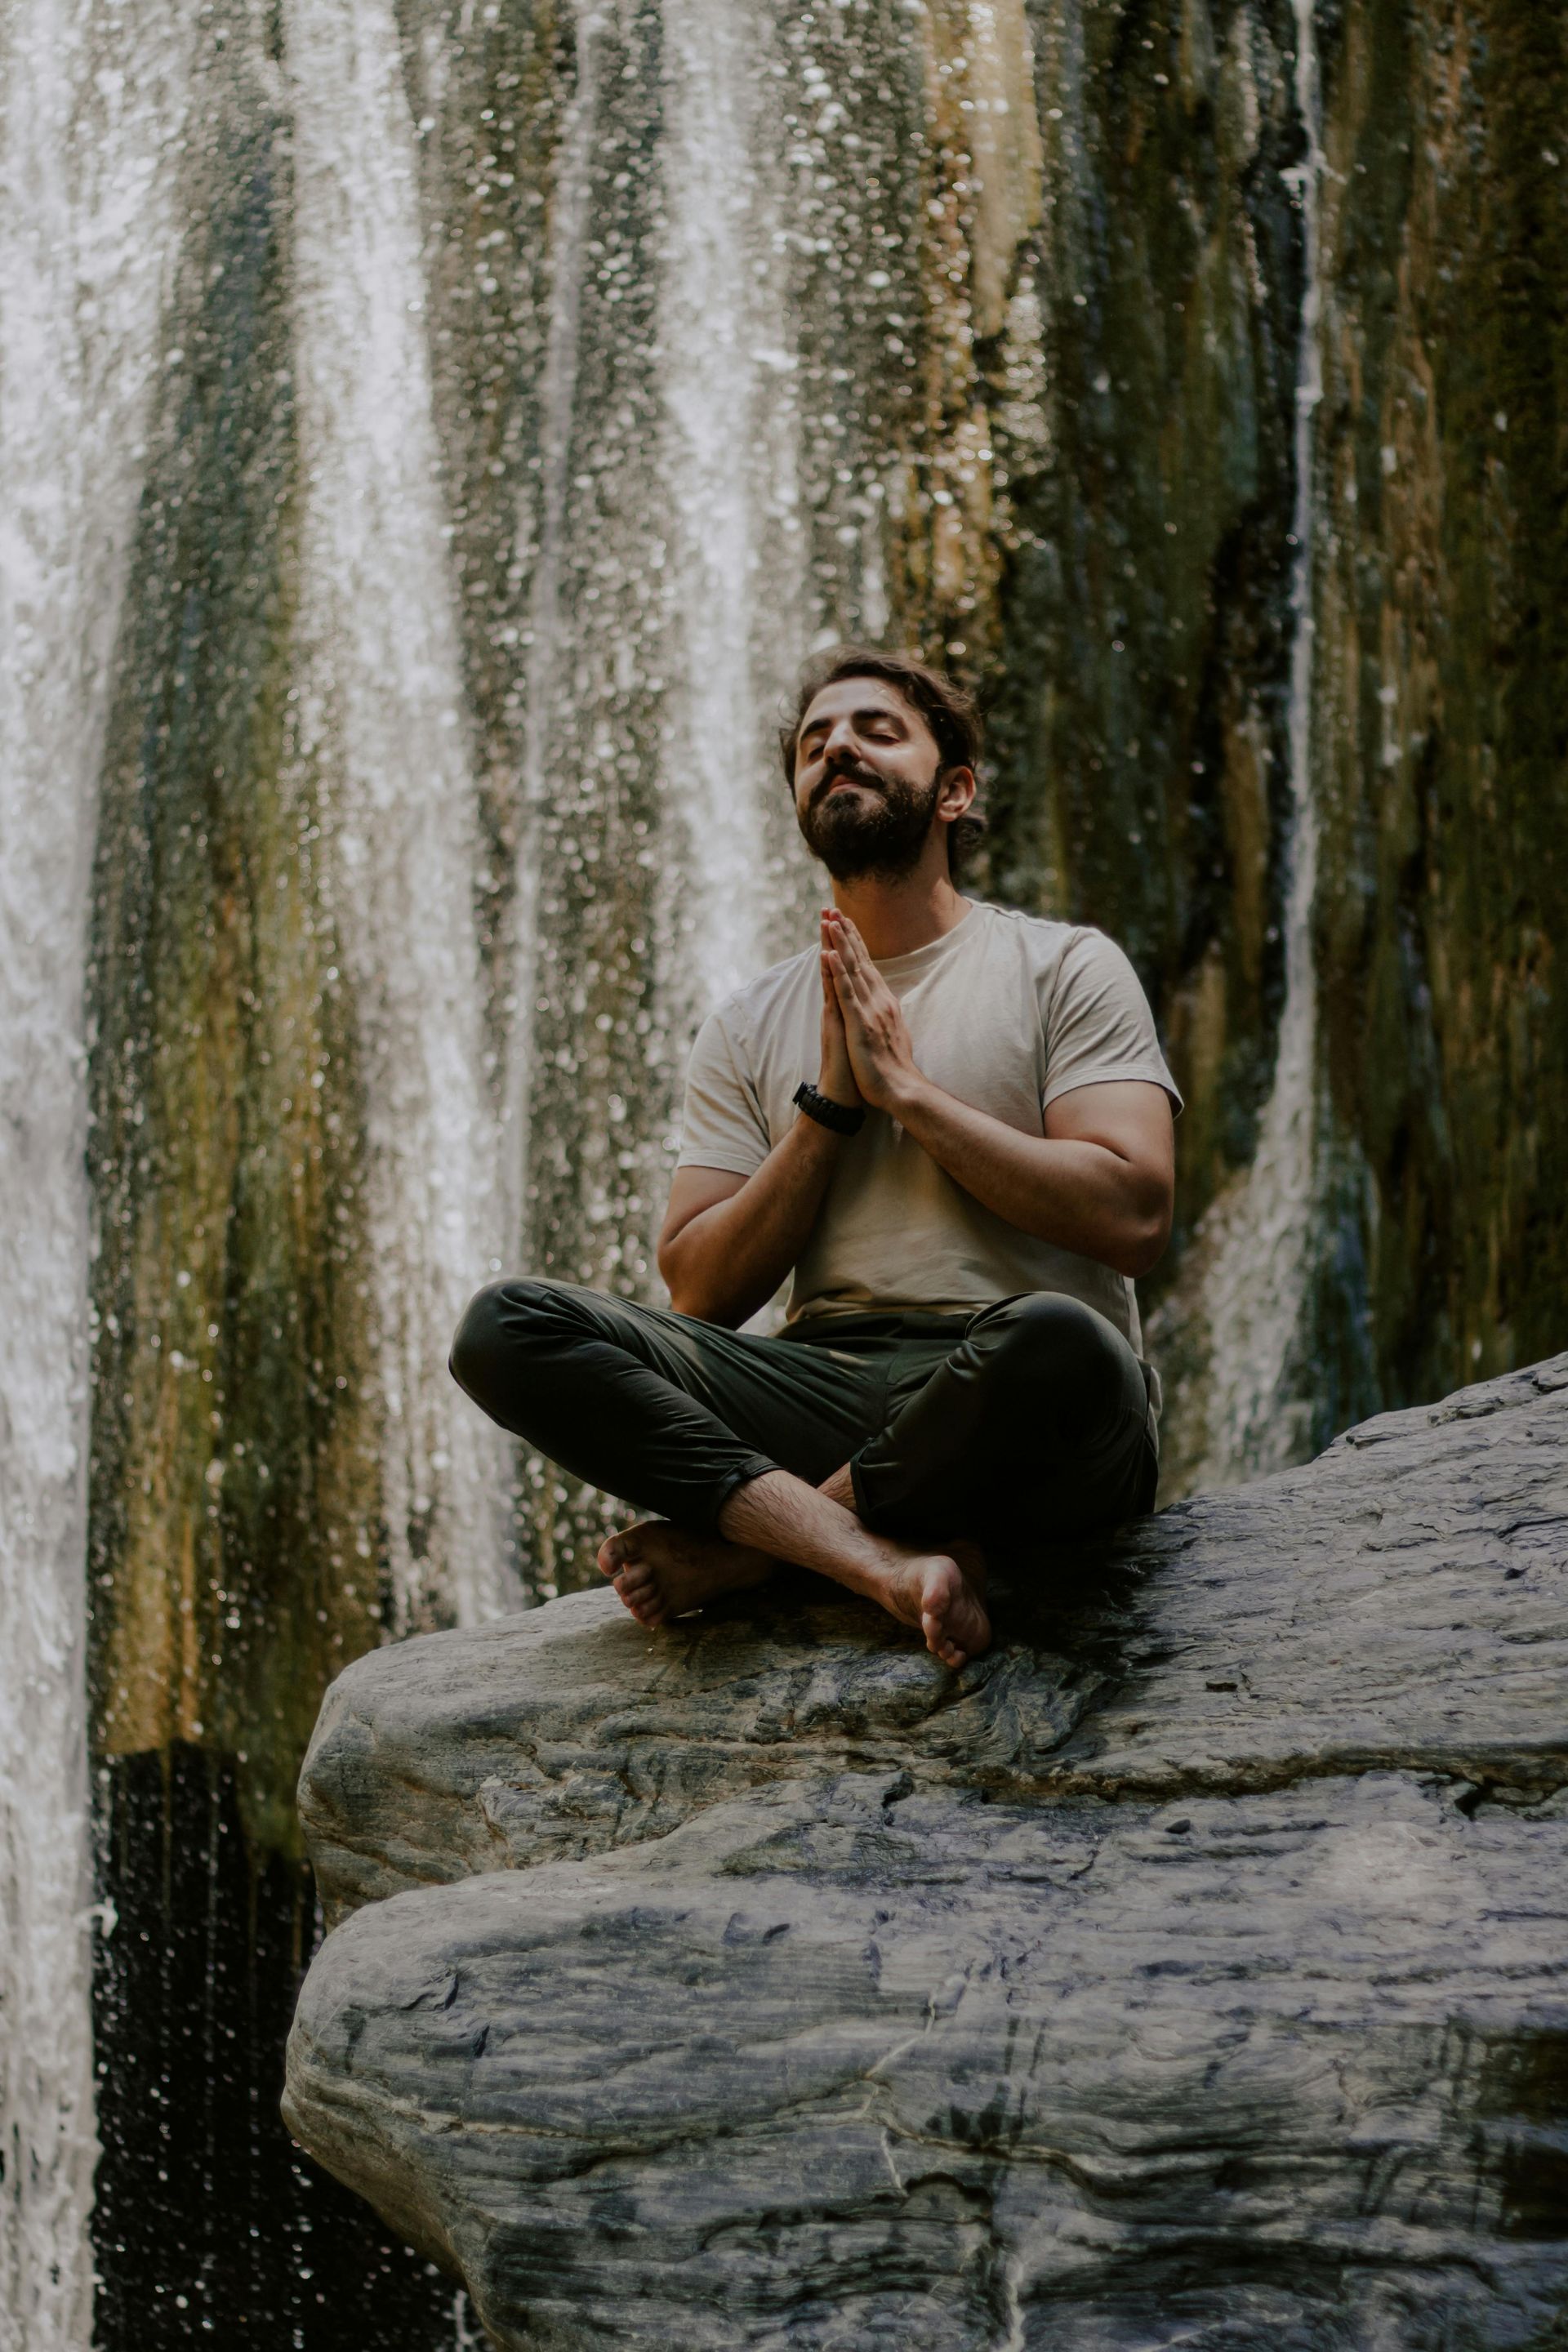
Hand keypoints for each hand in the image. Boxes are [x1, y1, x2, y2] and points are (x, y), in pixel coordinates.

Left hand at [822, 910, 925, 1113]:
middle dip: (847, 934)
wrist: (901, 1089)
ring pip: (853, 970)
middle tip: (834, 909)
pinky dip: (838, 972)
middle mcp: (878, 1000)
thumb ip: (885, 1015)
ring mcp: (870, 1010)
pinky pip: (846, 993)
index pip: (867, 966)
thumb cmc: (893, 1067)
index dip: (856, 943)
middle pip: (860, 961)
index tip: (846, 922)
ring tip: (831, 921)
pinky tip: (829, 955)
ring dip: (841, 944)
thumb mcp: (891, 1033)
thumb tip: (886, 1006)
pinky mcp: (860, 1023)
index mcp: (883, 1002)